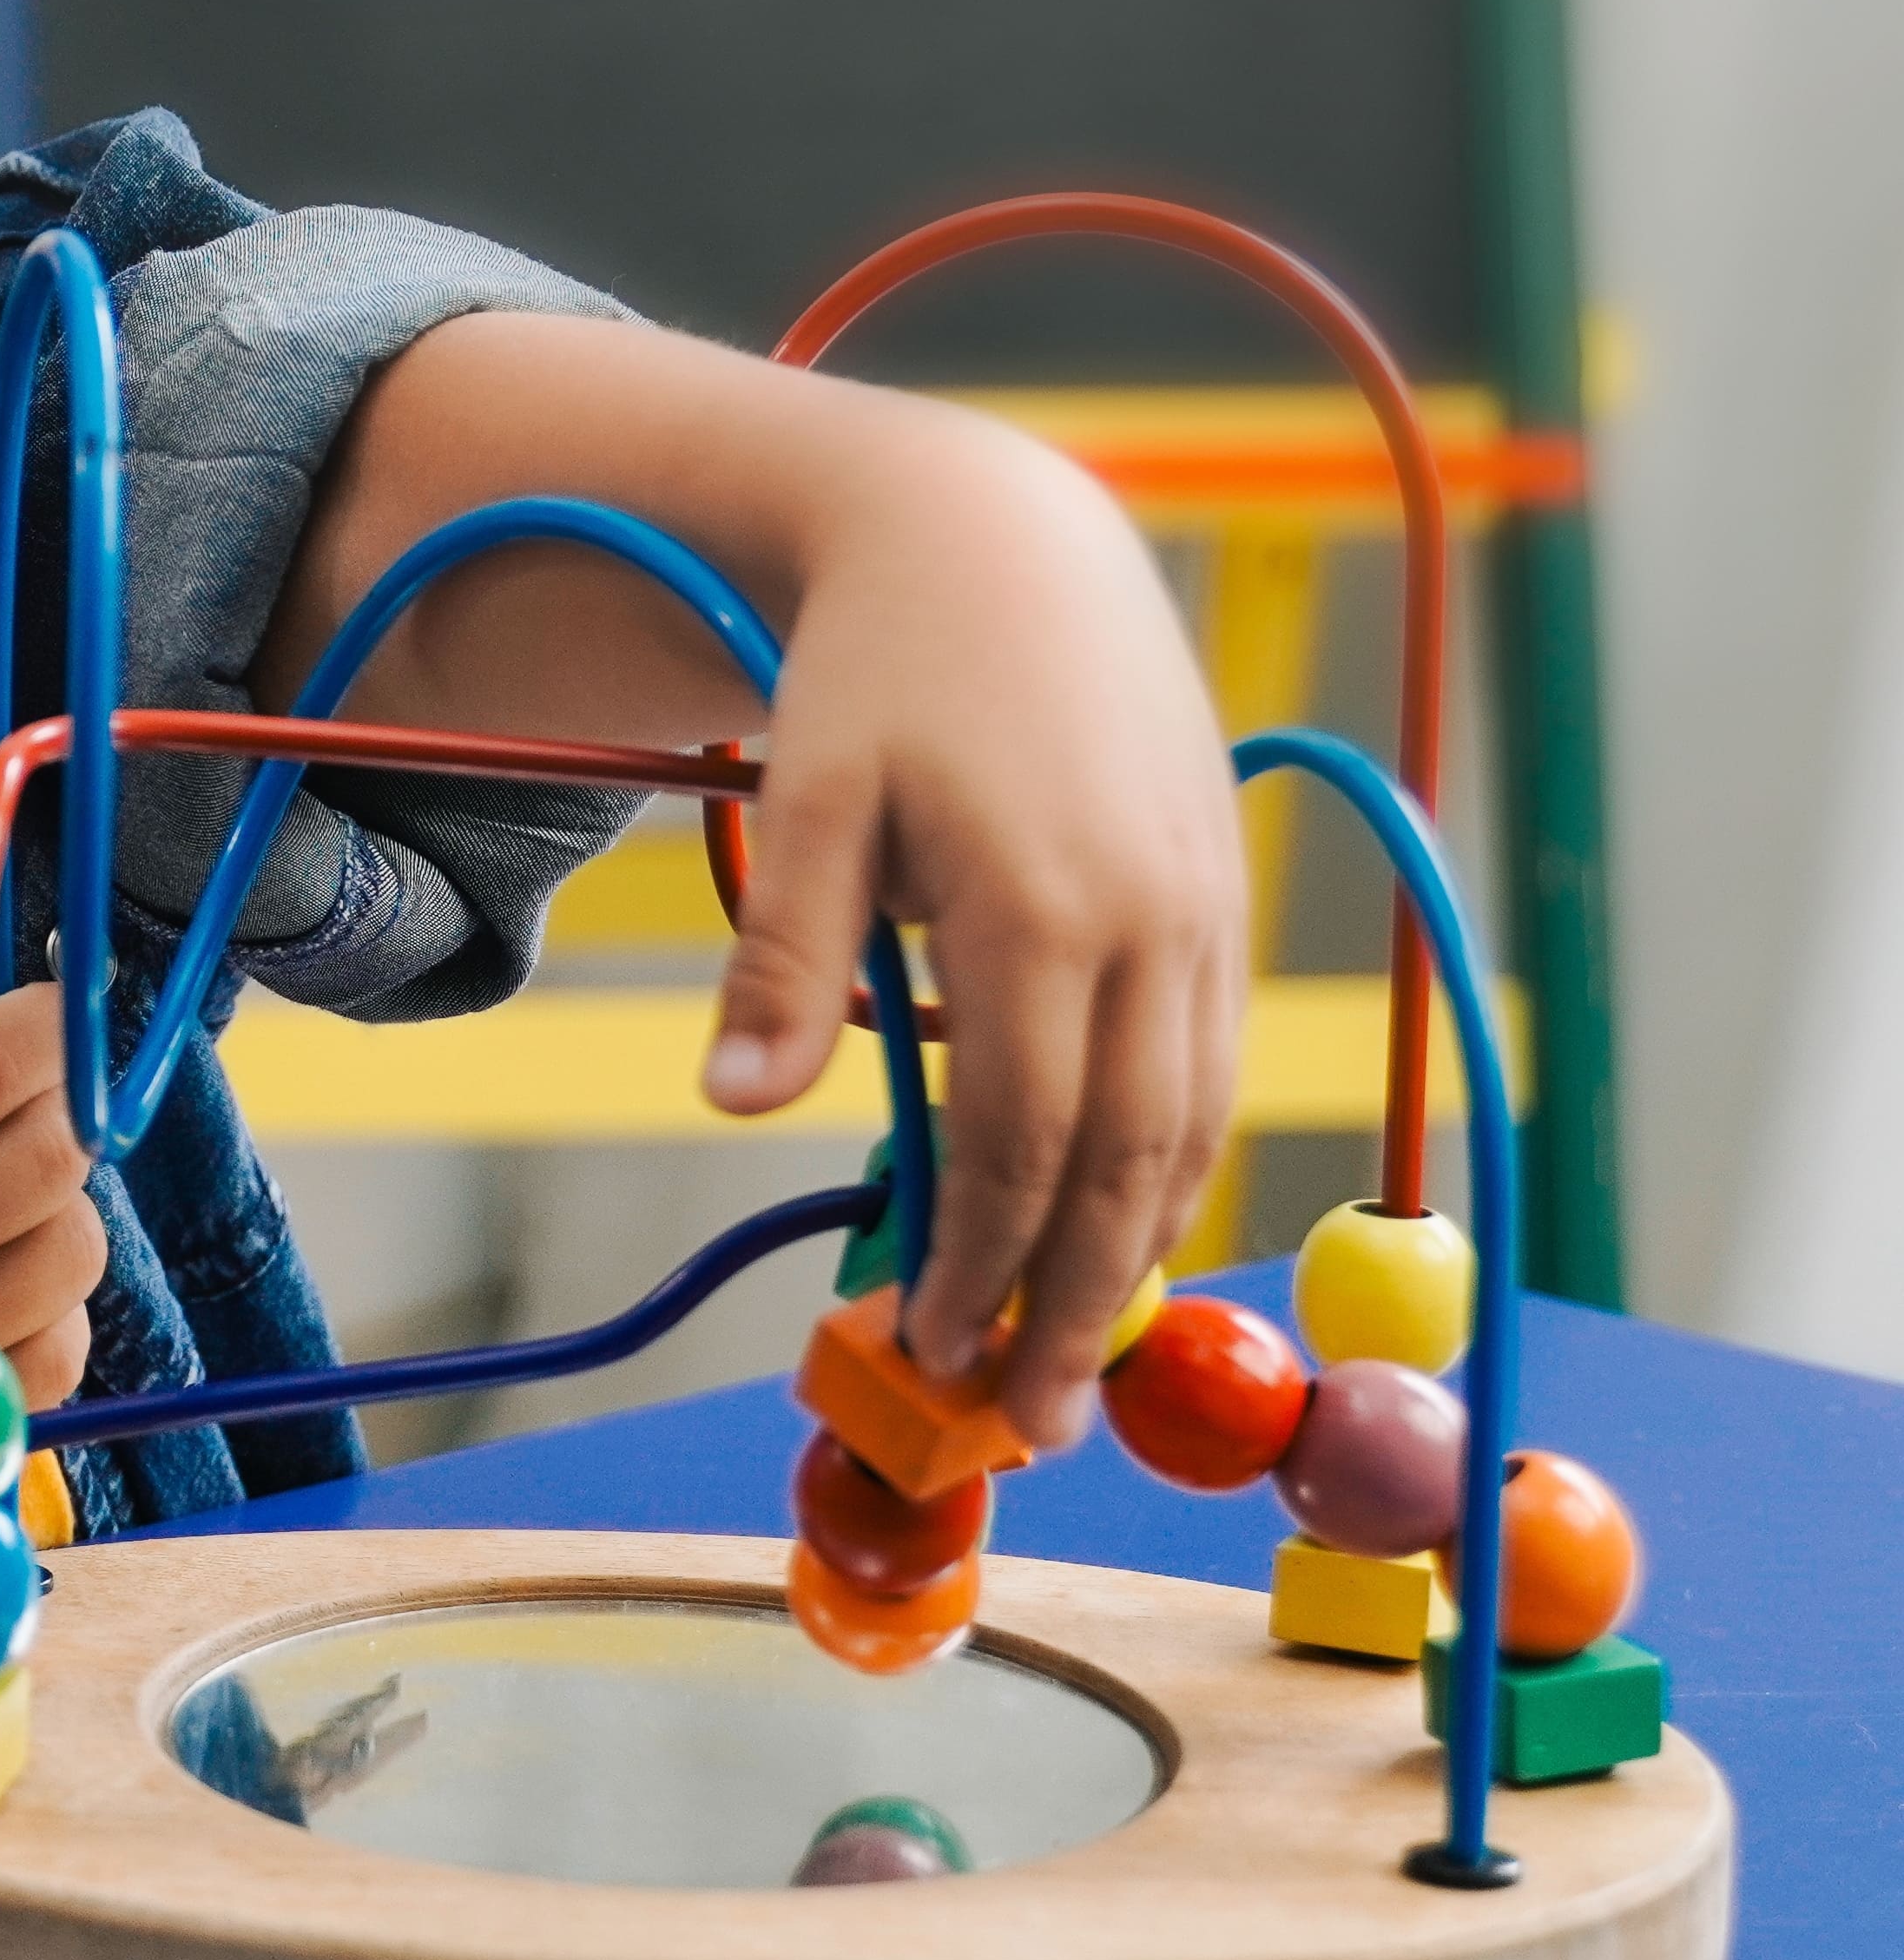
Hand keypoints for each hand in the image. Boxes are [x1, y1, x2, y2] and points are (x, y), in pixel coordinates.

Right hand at [0, 982, 103, 1538]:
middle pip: (51, 1157)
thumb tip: (6, 1071)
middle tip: (37, 1114)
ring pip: (74, 1252)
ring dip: (61, 1215)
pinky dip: (50, 1316)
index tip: (55, 1012)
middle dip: (63, 1117)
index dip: (47, 1026)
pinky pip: (58, 1355)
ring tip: (3, 1214)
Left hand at [706, 417, 1248, 1449]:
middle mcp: (1149, 920)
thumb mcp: (809, 795)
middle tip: (1028, 1420)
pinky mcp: (1223, 892)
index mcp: (1037, 904)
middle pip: (1124, 1159)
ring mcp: (1204, 909)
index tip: (930, 1350)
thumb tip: (737, 1104)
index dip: (981, 1258)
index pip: (1020, 1136)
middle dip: (1078, 1303)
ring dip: (1139, 1253)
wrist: (1000, 539)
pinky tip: (1125, 1227)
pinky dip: (1171, 1161)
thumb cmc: (883, 667)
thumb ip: (783, 956)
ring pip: (1188, 1123)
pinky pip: (1208, 1065)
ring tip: (1077, 1360)